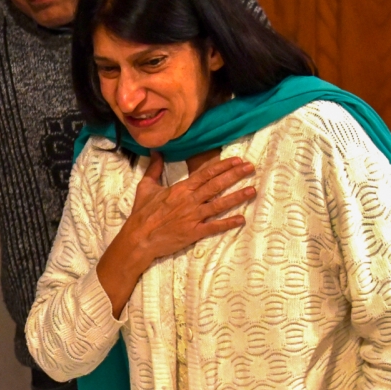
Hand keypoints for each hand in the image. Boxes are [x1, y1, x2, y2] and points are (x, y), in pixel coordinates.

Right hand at [97, 155, 255, 316]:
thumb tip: (156, 151)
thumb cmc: (142, 214)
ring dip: (237, 197)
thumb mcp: (146, 187)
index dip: (222, 166)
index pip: (205, 174)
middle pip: (216, 185)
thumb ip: (153, 168)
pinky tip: (241, 219)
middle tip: (250, 168)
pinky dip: (228, 223)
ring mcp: (193, 217)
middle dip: (235, 175)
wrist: (138, 238)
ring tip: (252, 190)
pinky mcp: (194, 232)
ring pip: (219, 204)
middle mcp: (189, 201)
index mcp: (180, 189)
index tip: (237, 160)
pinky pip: (214, 226)